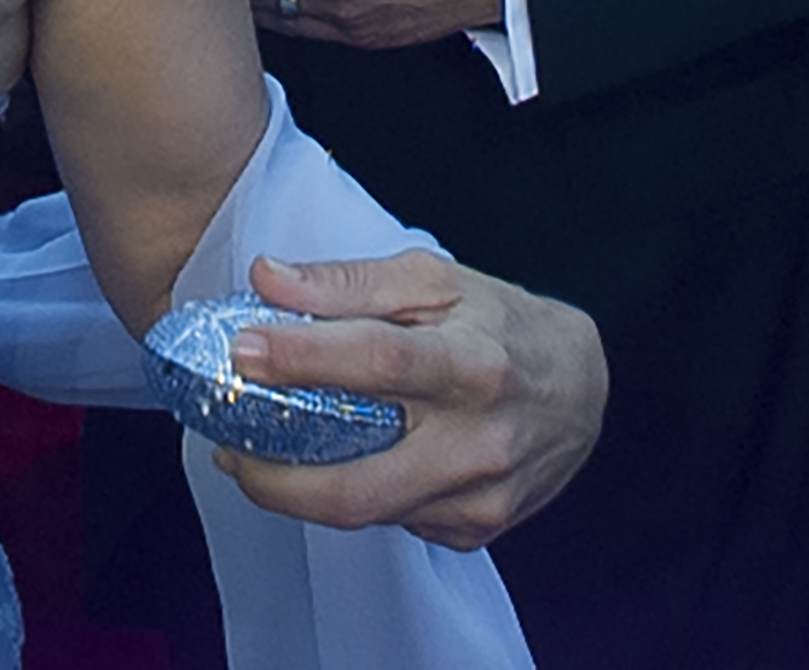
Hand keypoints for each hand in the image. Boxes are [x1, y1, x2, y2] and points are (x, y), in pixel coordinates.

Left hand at [213, 251, 605, 548]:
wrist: (584, 388)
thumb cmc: (499, 322)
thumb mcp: (432, 279)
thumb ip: (346, 281)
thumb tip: (264, 277)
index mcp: (471, 362)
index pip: (376, 361)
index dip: (302, 357)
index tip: (241, 348)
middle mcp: (478, 441)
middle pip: (358, 484)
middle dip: (274, 479)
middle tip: (224, 448)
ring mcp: (480, 497)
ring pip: (367, 513)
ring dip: (298, 493)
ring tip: (255, 456)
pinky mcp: (476, 530)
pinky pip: (394, 522)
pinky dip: (351, 496)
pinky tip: (332, 465)